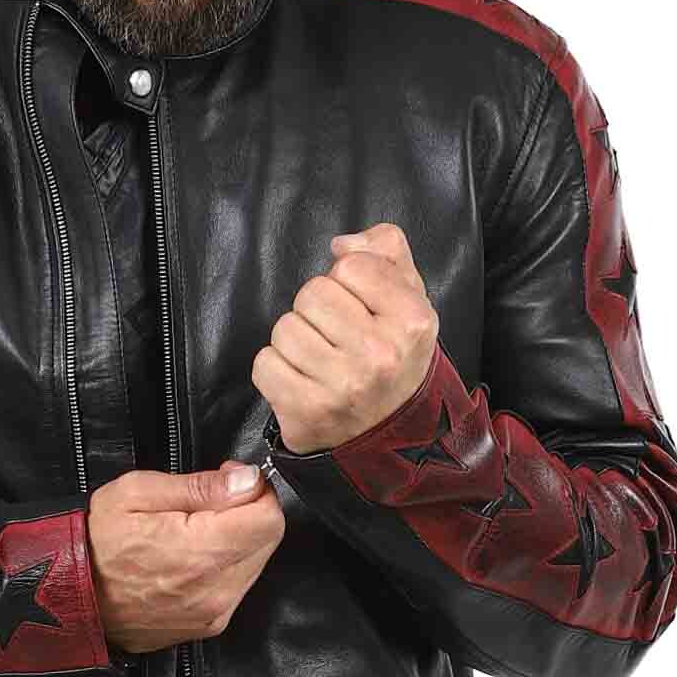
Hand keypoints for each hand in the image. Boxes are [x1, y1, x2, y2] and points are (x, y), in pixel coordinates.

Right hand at [86, 460, 284, 654]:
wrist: (71, 599)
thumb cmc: (94, 545)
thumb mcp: (136, 493)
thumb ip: (199, 486)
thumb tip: (246, 481)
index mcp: (200, 552)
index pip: (269, 517)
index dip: (255, 490)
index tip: (230, 481)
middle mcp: (215, 589)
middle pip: (268, 540)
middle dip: (247, 513)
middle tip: (208, 504)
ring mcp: (214, 612)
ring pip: (256, 563)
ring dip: (237, 541)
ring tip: (193, 533)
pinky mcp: (209, 625)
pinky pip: (238, 586)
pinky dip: (225, 567)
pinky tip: (191, 559)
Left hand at [251, 222, 439, 453]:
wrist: (391, 432)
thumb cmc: (394, 356)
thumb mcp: (409, 298)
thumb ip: (385, 250)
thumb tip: (340, 244)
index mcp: (411, 321)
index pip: (351, 266)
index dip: (346, 280)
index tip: (358, 306)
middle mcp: (379, 354)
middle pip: (312, 292)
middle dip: (317, 309)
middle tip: (336, 336)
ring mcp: (341, 386)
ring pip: (284, 327)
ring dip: (294, 339)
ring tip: (319, 359)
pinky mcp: (306, 411)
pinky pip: (264, 363)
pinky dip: (275, 369)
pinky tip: (300, 379)